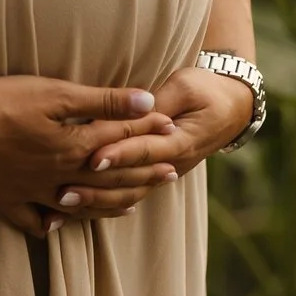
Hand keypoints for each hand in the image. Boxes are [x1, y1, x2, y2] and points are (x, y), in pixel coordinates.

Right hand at [0, 74, 179, 238]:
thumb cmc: (0, 102)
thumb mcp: (54, 93)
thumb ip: (101, 101)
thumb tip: (147, 102)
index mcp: (72, 148)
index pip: (120, 140)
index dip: (147, 133)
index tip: (173, 129)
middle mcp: (58, 176)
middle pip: (108, 178)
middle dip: (142, 173)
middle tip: (170, 173)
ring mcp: (32, 192)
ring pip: (80, 204)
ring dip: (110, 202)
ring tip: (134, 203)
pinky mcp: (6, 200)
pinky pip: (34, 220)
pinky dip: (50, 224)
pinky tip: (59, 226)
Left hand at [73, 65, 252, 192]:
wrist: (231, 108)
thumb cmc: (206, 90)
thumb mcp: (186, 86)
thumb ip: (160, 100)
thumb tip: (134, 106)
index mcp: (180, 142)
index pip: (145, 150)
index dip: (119, 154)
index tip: (93, 158)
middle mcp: (171, 165)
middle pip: (130, 181)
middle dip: (96, 187)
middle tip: (64, 190)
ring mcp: (162, 174)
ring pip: (127, 195)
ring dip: (95, 201)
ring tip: (63, 202)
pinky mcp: (153, 175)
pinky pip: (128, 195)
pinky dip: (103, 205)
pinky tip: (78, 210)